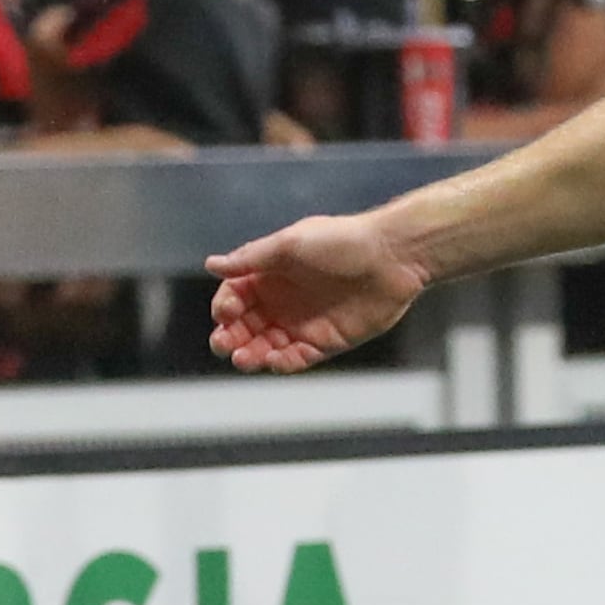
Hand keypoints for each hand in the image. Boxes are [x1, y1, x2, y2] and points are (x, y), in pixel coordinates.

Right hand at [207, 213, 428, 371]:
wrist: (393, 257)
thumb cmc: (341, 242)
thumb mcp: (291, 244)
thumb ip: (252, 258)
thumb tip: (211, 265)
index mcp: (269, 275)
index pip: (234, 296)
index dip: (224, 307)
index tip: (225, 313)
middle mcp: (281, 301)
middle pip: (244, 326)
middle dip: (230, 337)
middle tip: (224, 345)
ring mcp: (302, 323)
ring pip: (266, 346)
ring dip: (251, 354)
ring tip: (244, 359)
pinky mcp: (326, 342)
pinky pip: (297, 358)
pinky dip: (283, 363)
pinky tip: (275, 360)